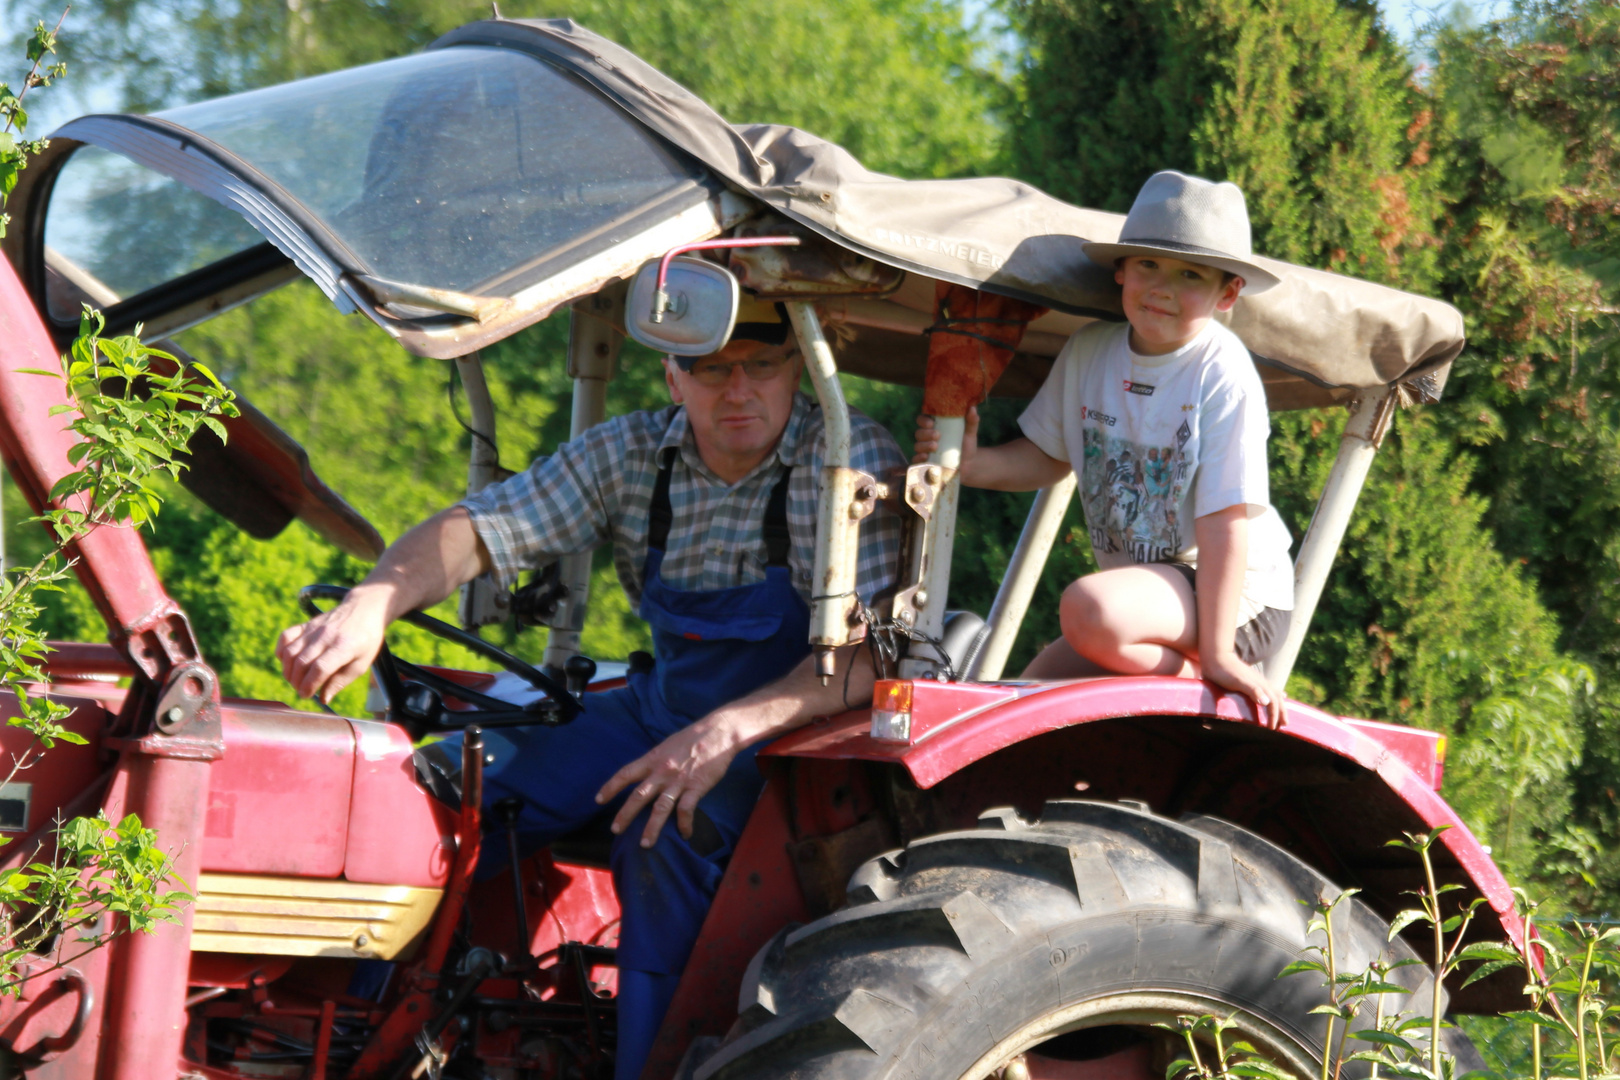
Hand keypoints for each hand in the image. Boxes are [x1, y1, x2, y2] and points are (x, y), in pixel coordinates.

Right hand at [276, 587, 390, 703]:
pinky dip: (281, 652)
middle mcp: (326, 636)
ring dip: (288, 671)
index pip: (320, 668)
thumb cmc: (366, 639)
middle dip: (297, 682)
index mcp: (344, 647)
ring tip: (296, 680)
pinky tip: (288, 662)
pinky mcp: (307, 624)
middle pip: (302, 662)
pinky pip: (285, 637)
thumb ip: (341, 681)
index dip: (309, 685)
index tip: (307, 695)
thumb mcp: (362, 663)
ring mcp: (314, 628)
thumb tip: (323, 699)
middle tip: (302, 690)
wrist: (365, 608)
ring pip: (290, 652)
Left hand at [596, 719, 739, 847]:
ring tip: (645, 844)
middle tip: (615, 830)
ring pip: (660, 808)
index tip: (599, 799)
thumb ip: (657, 761)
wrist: (719, 731)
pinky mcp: (696, 787)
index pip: (625, 774)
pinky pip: (686, 810)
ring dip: (651, 828)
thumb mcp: (667, 745)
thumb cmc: (694, 736)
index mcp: (653, 759)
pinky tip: (685, 834)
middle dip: (625, 815)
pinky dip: (684, 825)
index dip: (611, 787)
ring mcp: (679, 781)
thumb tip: (648, 773)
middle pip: (638, 796)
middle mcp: (662, 771)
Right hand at [912, 406, 979, 465]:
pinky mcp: (925, 463)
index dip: (924, 420)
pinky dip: (919, 458)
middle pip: (919, 433)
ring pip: (917, 446)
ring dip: (924, 445)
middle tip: (937, 435)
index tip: (932, 423)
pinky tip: (926, 457)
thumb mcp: (970, 432)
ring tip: (935, 446)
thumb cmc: (966, 444)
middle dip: (926, 433)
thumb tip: (972, 408)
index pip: (922, 419)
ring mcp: (925, 451)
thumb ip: (972, 420)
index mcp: (934, 426)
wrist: (969, 463)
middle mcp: (927, 438)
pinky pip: (916, 460)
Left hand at [1201, 650, 1283, 728]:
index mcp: (1261, 685)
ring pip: (1273, 693)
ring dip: (1278, 705)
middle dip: (1281, 712)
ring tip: (1281, 714)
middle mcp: (1261, 683)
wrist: (1215, 657)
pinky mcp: (1248, 681)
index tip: (1271, 729)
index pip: (1273, 704)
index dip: (1274, 717)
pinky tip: (1268, 699)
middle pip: (1277, 699)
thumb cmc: (1225, 671)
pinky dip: (1271, 695)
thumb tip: (1268, 703)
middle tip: (1284, 725)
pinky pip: (1265, 690)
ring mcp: (1255, 681)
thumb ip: (1253, 690)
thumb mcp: (1238, 682)